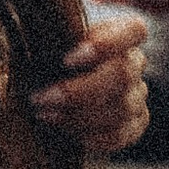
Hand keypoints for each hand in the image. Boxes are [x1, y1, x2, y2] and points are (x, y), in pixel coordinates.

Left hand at [31, 11, 149, 156]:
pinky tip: (68, 133)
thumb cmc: (50, 53)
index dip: (107, 45)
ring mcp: (137, 96)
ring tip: (44, 115)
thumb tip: (32, 36)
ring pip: (121, 109)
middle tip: (41, 98)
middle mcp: (134, 63)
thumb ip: (51, 33)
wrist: (51, 82)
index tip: (67, 60)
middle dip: (78, 91)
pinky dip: (94, 138)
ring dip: (78, 116)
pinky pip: (121, 135)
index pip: (135, 31)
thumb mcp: (51, 36)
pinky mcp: (132, 125)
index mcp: (122, 33)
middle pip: (123, 76)